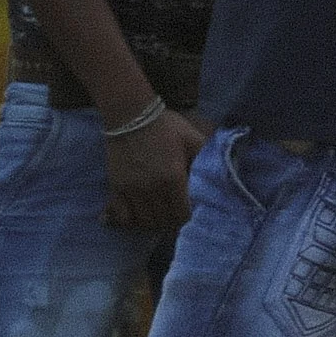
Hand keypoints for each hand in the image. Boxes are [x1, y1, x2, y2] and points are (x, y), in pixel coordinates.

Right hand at [103, 109, 205, 231]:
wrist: (131, 115)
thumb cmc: (166, 126)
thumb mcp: (193, 138)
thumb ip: (207, 158)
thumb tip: (219, 176)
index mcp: (173, 178)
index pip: (183, 214)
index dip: (189, 217)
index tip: (192, 213)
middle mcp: (151, 188)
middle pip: (164, 220)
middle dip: (173, 221)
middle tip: (178, 214)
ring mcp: (131, 190)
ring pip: (144, 221)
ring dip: (155, 222)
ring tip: (161, 215)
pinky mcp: (116, 187)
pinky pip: (123, 215)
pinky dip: (131, 220)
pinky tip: (139, 214)